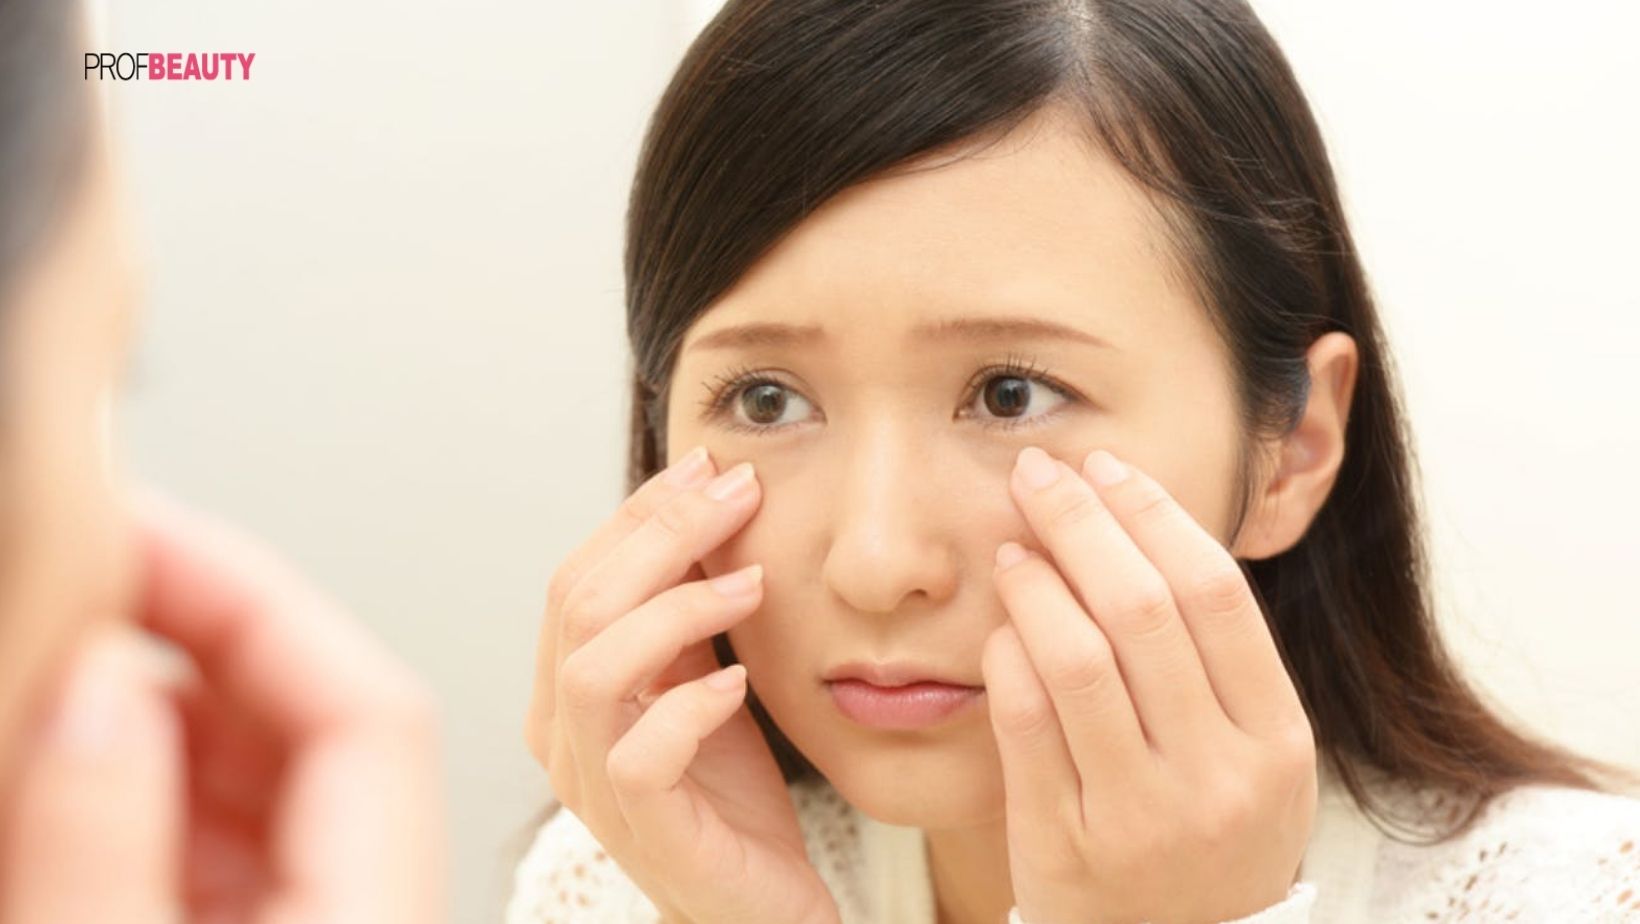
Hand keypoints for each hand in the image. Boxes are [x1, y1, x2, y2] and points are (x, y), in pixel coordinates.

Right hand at [0, 492, 446, 923]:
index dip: (254, 596)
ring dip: (145, 732)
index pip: (368, 709)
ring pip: (247, 803)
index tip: (139, 527)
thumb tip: (98, 686)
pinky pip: (210, 872)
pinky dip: (132, 817)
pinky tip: (47, 791)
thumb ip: (101, 837)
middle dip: (187, 650)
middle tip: (71, 590)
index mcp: (373, 918)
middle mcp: (362, 921)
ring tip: (41, 682)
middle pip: (309, 741)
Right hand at [526, 447, 839, 923]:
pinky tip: (737, 681)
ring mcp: (593, 785)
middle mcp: (561, 734)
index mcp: (564, 690)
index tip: (711, 466)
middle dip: (661, 534)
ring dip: (675, 606)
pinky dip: (690, 704)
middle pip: (578, 603)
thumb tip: (705, 502)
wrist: (754, 902)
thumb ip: (684, 612)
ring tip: (750, 581)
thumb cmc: (725, 795)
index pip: (576, 575)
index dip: (641, 513)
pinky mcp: (643, 829)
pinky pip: (641, 754)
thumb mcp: (700, 681)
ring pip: (592, 667)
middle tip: (739, 493)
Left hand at [982, 447, 1316, 923]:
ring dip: (1036, 585)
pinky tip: (1001, 628)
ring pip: (1076, 661)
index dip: (1153, 513)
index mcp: (1278, 742)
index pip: (1215, 594)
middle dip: (1083, 523)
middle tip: (1040, 475)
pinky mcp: (1065, 847)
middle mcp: (1217, 778)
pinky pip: (1024, 726)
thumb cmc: (1213, 839)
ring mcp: (1139, 817)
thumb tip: (1138, 520)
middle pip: (1143, 610)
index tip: (1108, 466)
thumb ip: (1219, 662)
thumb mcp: (1258, 761)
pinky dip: (1006, 660)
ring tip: (1013, 547)